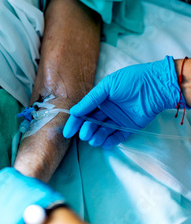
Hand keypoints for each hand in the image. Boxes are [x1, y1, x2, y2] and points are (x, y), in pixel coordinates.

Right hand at [63, 56, 181, 148]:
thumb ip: (91, 99)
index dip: (75, 121)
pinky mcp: (130, 126)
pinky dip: (110, 140)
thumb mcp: (107, 86)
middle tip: (84, 135)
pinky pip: (118, 136)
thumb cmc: (130, 81)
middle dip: (86, 129)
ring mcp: (118, 118)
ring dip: (97, 136)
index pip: (84, 111)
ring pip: (104, 130)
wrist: (155, 86)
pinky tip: (104, 143)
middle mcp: (108, 108)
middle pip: (93, 122)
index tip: (68, 131)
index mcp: (101, 97)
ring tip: (93, 140)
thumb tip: (74, 111)